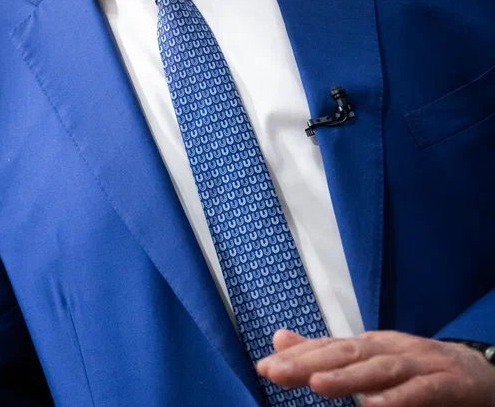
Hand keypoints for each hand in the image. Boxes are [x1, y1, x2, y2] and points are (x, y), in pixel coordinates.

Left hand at [257, 329, 494, 405]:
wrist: (481, 374)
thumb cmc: (417, 370)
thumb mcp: (369, 360)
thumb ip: (325, 353)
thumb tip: (279, 338)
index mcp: (370, 345)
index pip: (327, 348)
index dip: (296, 357)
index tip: (264, 367)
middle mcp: (390, 349)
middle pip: (346, 353)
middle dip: (309, 363)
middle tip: (276, 372)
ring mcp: (420, 364)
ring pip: (379, 369)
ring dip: (348, 378)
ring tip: (317, 386)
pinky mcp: (448, 384)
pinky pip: (421, 392)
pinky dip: (398, 398)